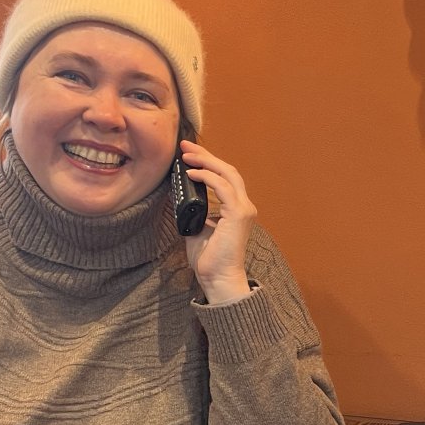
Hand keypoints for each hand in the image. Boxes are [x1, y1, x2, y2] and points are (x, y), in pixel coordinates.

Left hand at [177, 141, 256, 304]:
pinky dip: (207, 177)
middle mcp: (243, 206)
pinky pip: (223, 188)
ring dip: (206, 162)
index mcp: (236, 208)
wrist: (218, 277)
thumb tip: (180, 196)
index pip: (224, 177)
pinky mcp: (239, 214)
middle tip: (185, 146)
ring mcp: (243, 209)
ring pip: (227, 174)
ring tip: (186, 156)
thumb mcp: (197, 228)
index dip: (207, 163)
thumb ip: (195, 211)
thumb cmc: (209, 258)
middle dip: (205, 155)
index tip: (187, 154)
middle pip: (227, 170)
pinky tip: (191, 174)